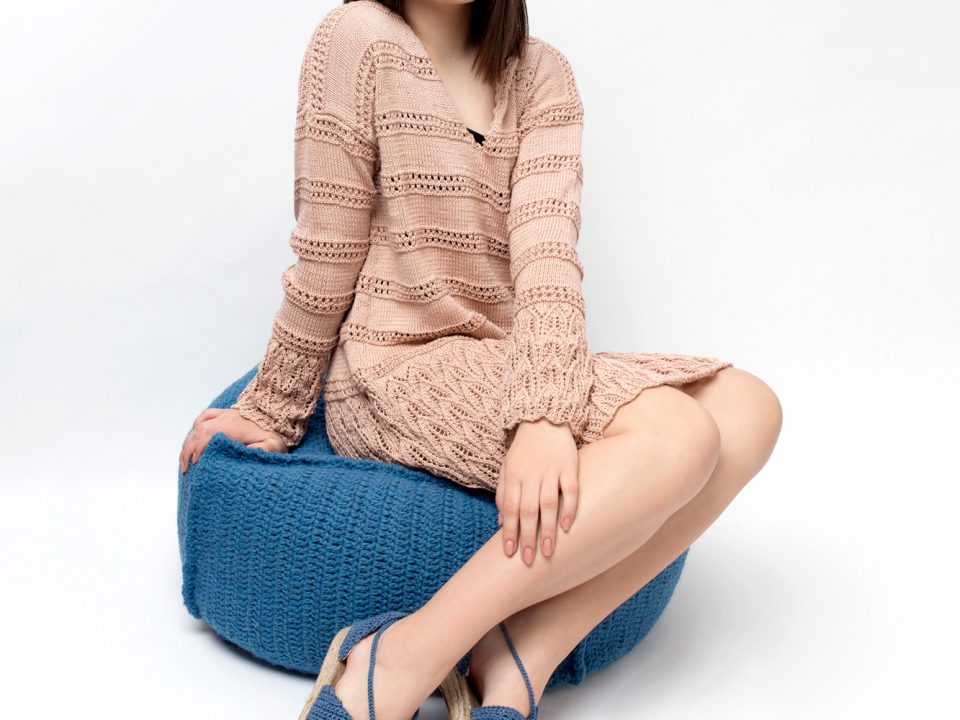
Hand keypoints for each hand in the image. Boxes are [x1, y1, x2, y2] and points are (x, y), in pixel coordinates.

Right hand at [179, 407, 287, 472]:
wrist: (279, 412)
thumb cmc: (277, 433)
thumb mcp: (275, 444)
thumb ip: (264, 450)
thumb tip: (250, 451)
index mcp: (233, 428)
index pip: (208, 437)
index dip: (199, 450)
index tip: (196, 464)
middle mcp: (225, 419)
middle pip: (198, 432)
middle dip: (189, 450)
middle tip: (186, 467)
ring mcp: (224, 415)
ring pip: (198, 425)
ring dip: (189, 441)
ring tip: (185, 457)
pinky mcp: (225, 412)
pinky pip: (205, 415)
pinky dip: (197, 425)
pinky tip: (194, 434)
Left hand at [496, 417, 579, 564]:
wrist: (543, 418)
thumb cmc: (523, 449)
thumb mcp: (507, 468)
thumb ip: (503, 494)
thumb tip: (501, 523)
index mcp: (513, 476)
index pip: (510, 509)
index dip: (510, 532)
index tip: (509, 554)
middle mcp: (531, 475)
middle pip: (528, 511)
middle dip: (527, 537)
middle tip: (528, 561)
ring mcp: (551, 470)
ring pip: (548, 504)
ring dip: (547, 529)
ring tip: (547, 551)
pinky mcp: (569, 466)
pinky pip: (570, 490)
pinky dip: (569, 509)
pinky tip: (567, 527)